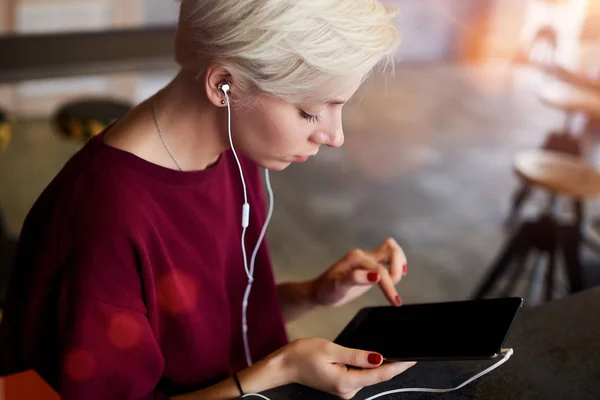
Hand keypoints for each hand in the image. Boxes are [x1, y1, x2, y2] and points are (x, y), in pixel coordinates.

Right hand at [282, 338, 414, 398]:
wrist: (284, 365)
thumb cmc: (302, 355)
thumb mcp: (331, 350)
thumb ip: (357, 355)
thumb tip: (379, 358)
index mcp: (346, 382)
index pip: (380, 375)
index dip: (399, 366)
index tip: (413, 358)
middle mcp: (348, 390)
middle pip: (377, 376)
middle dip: (392, 364)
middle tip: (407, 350)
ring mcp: (345, 389)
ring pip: (369, 375)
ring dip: (379, 364)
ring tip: (390, 352)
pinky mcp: (342, 385)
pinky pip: (360, 374)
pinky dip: (367, 365)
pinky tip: (370, 357)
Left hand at [310, 238, 406, 307]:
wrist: (319, 292)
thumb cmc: (326, 290)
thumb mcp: (338, 287)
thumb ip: (355, 279)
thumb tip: (376, 277)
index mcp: (356, 258)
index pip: (380, 270)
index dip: (389, 286)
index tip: (395, 301)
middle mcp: (363, 255)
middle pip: (390, 252)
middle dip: (397, 269)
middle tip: (395, 291)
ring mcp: (367, 259)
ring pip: (391, 250)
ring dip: (400, 261)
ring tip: (400, 277)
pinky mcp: (370, 265)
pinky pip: (387, 256)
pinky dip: (396, 262)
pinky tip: (398, 273)